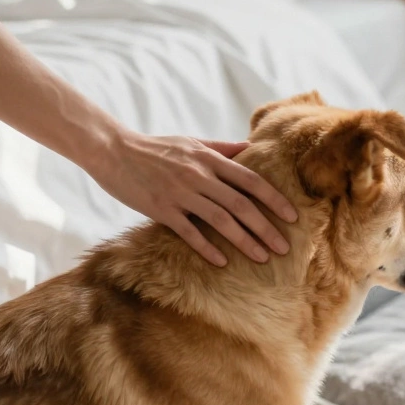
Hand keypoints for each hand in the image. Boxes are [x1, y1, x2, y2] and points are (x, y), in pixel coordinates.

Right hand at [86, 130, 297, 265]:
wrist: (113, 150)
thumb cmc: (155, 147)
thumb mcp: (191, 141)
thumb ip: (221, 148)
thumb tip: (249, 148)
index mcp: (209, 159)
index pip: (250, 180)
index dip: (273, 199)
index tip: (292, 216)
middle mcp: (199, 176)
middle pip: (241, 204)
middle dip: (265, 227)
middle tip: (284, 248)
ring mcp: (180, 193)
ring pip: (220, 220)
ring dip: (244, 241)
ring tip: (262, 258)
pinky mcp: (161, 209)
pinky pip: (189, 232)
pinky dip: (207, 247)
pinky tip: (222, 262)